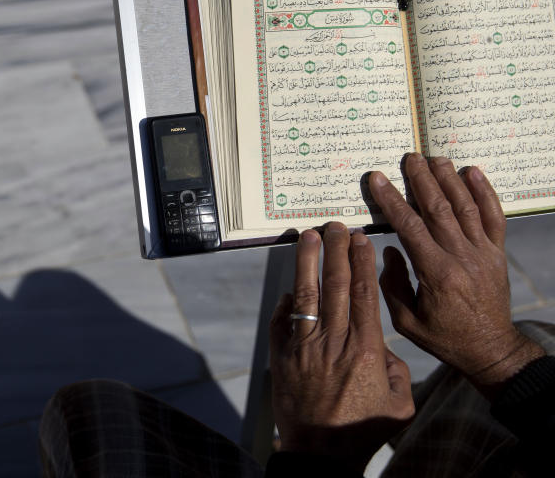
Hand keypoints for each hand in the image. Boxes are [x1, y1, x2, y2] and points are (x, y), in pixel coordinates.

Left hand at [270, 223, 414, 471]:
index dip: (360, 263)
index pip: (363, 295)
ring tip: (307, 237)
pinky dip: (285, 302)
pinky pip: (281, 322)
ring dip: (306, 263)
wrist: (321, 455)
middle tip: (335, 225)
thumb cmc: (363, 431)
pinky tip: (289, 285)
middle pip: (334, 286)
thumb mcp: (398, 404)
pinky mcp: (281, 358)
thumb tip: (381, 347)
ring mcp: (303, 348)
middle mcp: (333, 343)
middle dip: (335, 251)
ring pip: (305, 295)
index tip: (359, 239)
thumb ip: (395, 369)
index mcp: (365, 350)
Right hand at [369, 154, 544, 398]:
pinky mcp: (497, 253)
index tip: (378, 179)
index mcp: (437, 274)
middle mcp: (462, 258)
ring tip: (435, 158)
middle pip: (439, 210)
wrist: (490, 349)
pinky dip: (485, 192)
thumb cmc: (444, 338)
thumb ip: (392, 285)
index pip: (409, 228)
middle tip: (408, 157)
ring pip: (465, 208)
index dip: (392, 200)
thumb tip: (388, 252)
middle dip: (421, 180)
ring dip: (449, 180)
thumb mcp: (406, 321)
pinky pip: (493, 217)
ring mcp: (483, 253)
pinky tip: (473, 172)